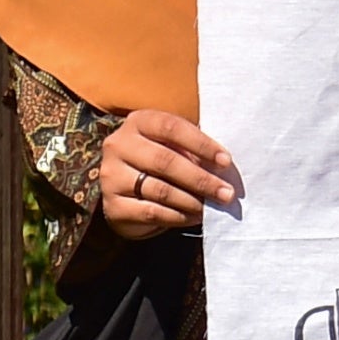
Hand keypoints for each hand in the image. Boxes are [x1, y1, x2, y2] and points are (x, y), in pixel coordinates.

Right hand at [100, 109, 235, 238]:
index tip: (226, 161)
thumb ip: (194, 149)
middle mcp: (119, 146)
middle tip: (226, 193)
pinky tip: (196, 217)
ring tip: (214, 206)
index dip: (201, 144)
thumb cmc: (160, 161)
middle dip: (201, 179)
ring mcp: (112, 176)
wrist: (126, 191)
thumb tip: (224, 168)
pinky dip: (179, 216)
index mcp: (138, 122)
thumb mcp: (174, 146)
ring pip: (160, 190)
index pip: (171, 127)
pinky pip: (152, 212)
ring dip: (193, 201)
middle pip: (165, 161)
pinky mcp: (113, 206)